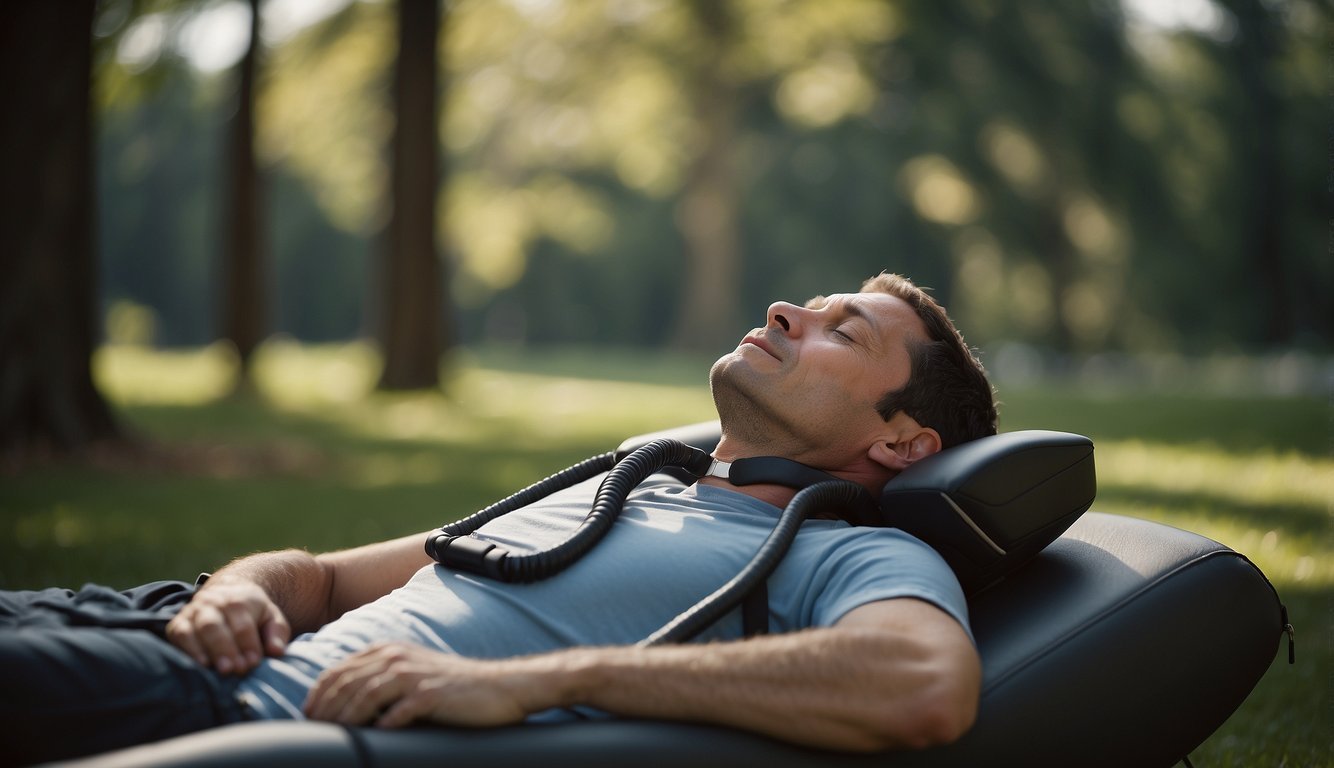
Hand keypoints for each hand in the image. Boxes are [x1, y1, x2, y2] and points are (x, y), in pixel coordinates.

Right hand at [165, 580, 290, 674]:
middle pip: (215, 626)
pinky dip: (189, 650)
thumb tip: (276, 651)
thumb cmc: (253, 614)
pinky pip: (180, 635)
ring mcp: (193, 611)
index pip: (242, 624)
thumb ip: (277, 633)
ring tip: (220, 670)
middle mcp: (213, 602)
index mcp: (239, 599)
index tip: (254, 663)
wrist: (226, 593)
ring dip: (208, 651)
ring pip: (197, 630)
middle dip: (226, 649)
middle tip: (236, 670)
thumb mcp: (271, 618)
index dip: (248, 644)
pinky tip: (201, 665)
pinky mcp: (178, 623)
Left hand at [304, 642, 536, 728]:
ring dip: (345, 718)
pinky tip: (374, 737)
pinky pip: (399, 711)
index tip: (307, 715)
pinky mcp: (432, 694)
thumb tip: (344, 701)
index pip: (340, 670)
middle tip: (312, 729)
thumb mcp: (412, 671)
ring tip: (334, 735)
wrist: (499, 686)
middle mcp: (398, 658)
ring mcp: (415, 675)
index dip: (318, 693)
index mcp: (389, 651)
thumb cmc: (452, 685)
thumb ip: (380, 677)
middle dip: (324, 708)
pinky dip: (382, 724)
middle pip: (347, 683)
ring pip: (366, 695)